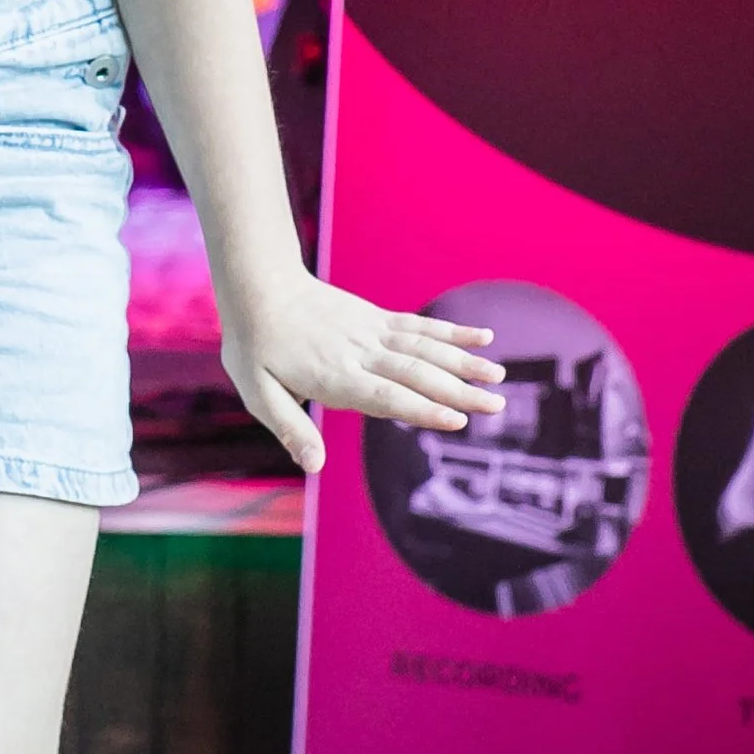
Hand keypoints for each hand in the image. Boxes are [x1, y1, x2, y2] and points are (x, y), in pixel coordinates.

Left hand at [219, 270, 502, 474]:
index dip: (422, 408)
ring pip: (426, 348)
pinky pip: (419, 326)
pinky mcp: (376, 318)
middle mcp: (360, 353)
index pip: (385, 395)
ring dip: (464, 362)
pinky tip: (483, 337)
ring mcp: (372, 332)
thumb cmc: (255, 346)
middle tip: (497, 406)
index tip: (457, 420)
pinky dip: (452, 332)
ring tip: (498, 377)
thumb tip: (314, 466)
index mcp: (335, 376)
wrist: (259, 286)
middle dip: (459, 391)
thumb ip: (290, 428)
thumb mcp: (258, 393)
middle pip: (416, 373)